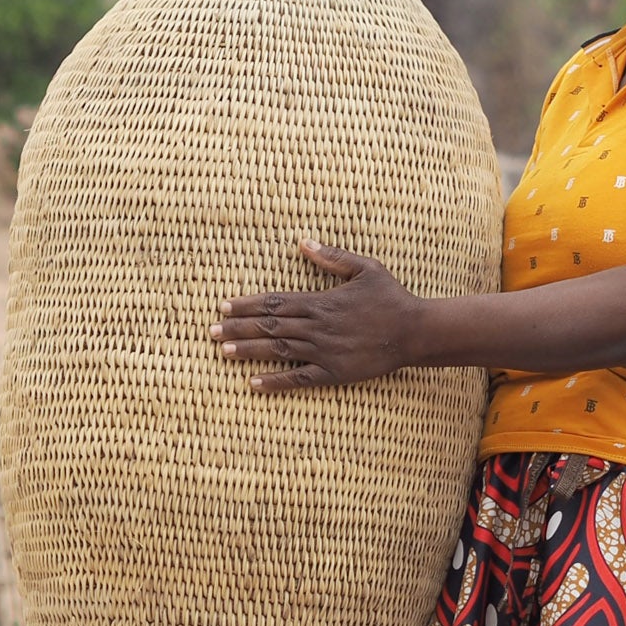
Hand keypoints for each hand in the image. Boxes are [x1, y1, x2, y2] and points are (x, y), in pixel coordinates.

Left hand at [211, 239, 419, 392]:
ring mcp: (324, 351)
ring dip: (249, 351)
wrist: (415, 332)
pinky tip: (254, 384)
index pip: (275, 302)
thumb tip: (303, 242)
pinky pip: (299, 378)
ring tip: (223, 351)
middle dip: (238, 327)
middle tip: (210, 330)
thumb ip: (332, 257)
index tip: (223, 305)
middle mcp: (318, 326)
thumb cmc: (391, 297)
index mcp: (321, 301)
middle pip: (270, 326)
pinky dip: (276, 382)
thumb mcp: (366, 268)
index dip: (247, 304)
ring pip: (279, 350)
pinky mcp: (334, 373)